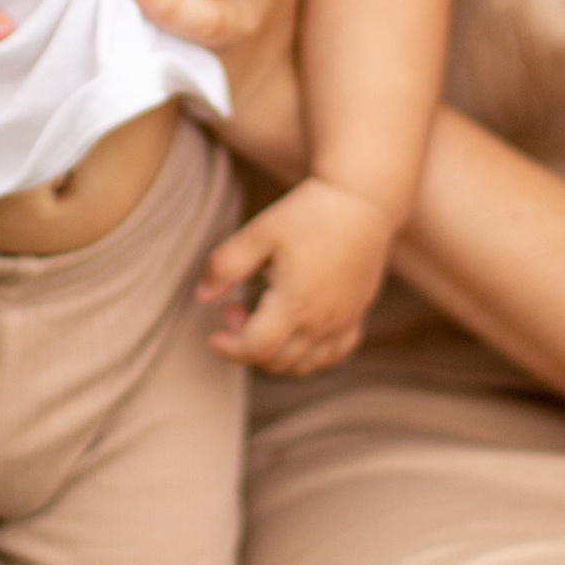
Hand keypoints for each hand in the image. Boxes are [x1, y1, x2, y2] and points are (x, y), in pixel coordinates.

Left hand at [199, 174, 390, 374]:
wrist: (361, 200)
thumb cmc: (308, 213)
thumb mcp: (259, 233)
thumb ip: (225, 266)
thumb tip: (203, 297)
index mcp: (295, 303)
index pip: (257, 349)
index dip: (229, 348)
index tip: (215, 331)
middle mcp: (322, 320)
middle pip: (278, 362)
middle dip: (246, 346)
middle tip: (236, 309)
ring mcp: (343, 320)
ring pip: (306, 365)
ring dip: (276, 356)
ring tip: (263, 320)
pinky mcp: (357, 314)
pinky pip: (334, 354)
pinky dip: (310, 356)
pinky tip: (296, 331)